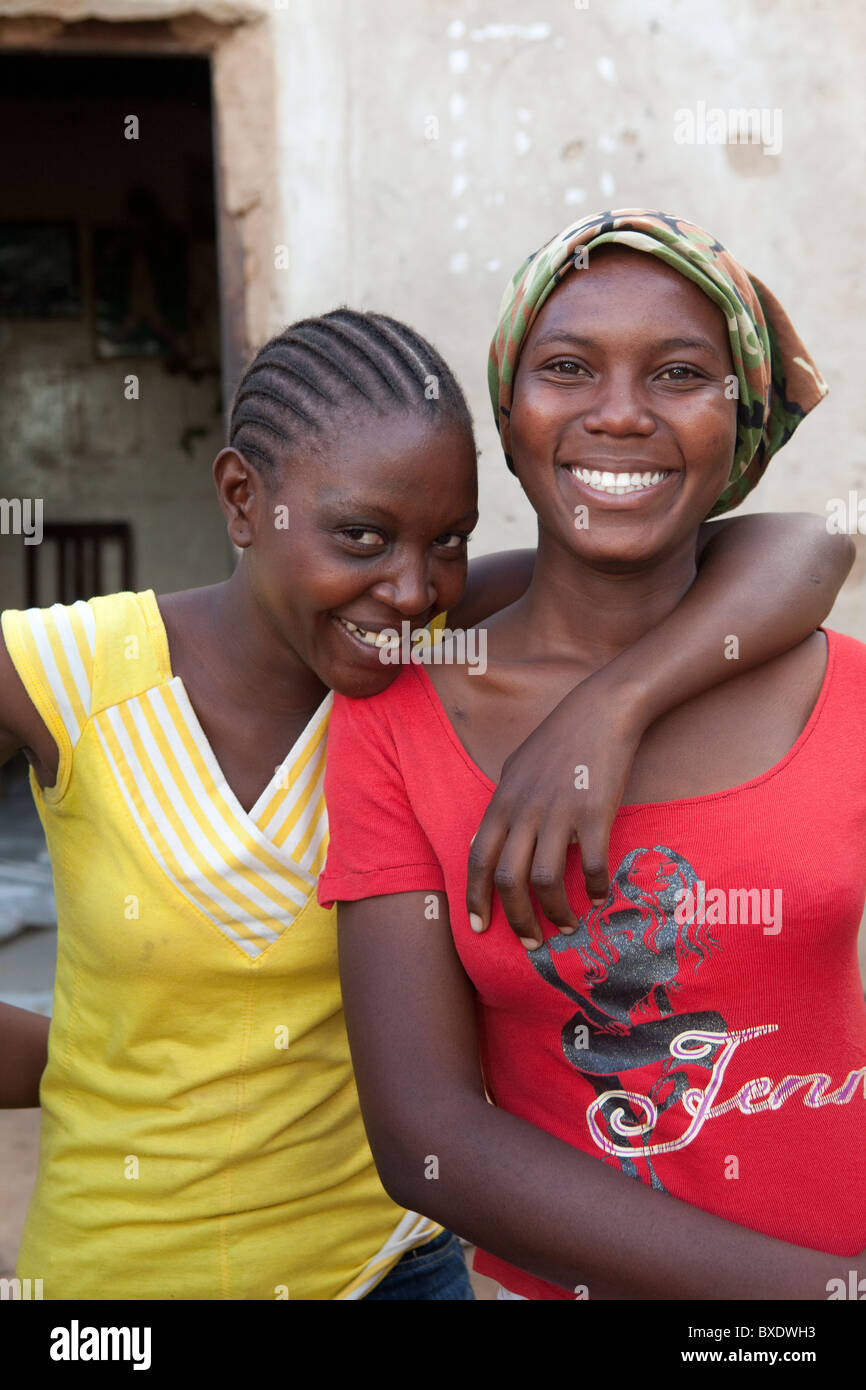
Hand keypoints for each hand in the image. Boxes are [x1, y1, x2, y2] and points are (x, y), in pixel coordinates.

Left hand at [466, 675, 644, 948]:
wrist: (600, 712)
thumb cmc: (556, 741)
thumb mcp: (513, 770)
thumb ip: (499, 809)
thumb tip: (479, 843)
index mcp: (502, 803)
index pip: (478, 859)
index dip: (476, 898)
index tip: (479, 927)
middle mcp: (525, 811)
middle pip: (510, 879)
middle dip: (518, 920)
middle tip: (531, 944)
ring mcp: (560, 813)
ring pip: (547, 881)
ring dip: (555, 913)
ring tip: (566, 926)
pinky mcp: (595, 814)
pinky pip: (591, 865)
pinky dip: (595, 888)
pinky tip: (600, 897)